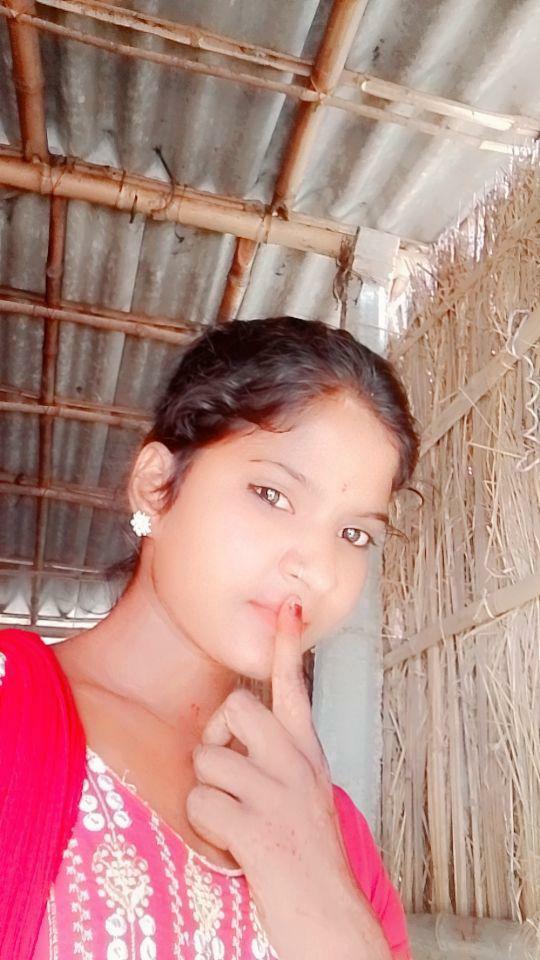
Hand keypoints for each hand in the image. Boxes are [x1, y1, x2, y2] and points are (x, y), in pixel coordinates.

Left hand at [185, 596, 386, 959]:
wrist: (331, 920)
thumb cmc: (310, 859)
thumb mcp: (306, 796)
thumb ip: (279, 761)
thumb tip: (236, 737)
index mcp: (307, 756)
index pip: (295, 689)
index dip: (287, 646)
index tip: (288, 608)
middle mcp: (295, 767)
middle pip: (234, 710)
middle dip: (217, 743)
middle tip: (230, 779)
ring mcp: (278, 796)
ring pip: (208, 761)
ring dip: (208, 795)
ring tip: (234, 822)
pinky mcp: (258, 829)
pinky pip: (201, 804)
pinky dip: (205, 827)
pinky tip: (231, 845)